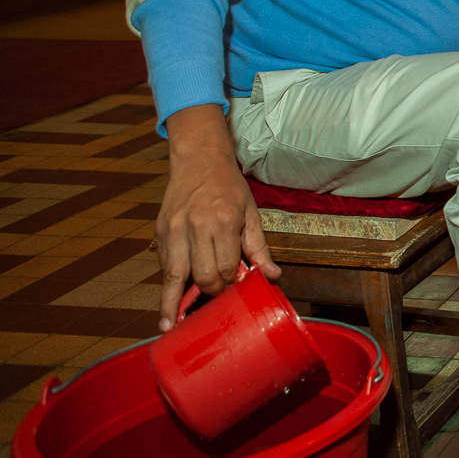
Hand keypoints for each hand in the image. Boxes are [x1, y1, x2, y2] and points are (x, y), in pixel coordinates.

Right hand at [156, 106, 279, 331]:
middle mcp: (195, 226)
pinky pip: (164, 266)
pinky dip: (167, 286)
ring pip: (175, 276)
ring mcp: (174, 229)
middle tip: (218, 296)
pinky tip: (166, 307)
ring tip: (173, 326)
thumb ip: (259, 247)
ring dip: (176, 303)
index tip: (237, 285)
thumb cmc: (228, 186)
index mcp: (223, 221)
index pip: (227, 267)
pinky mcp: (159, 232)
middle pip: (203, 275)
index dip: (233, 282)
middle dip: (212, 291)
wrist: (199, 158)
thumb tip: (273, 276)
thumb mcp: (251, 212)